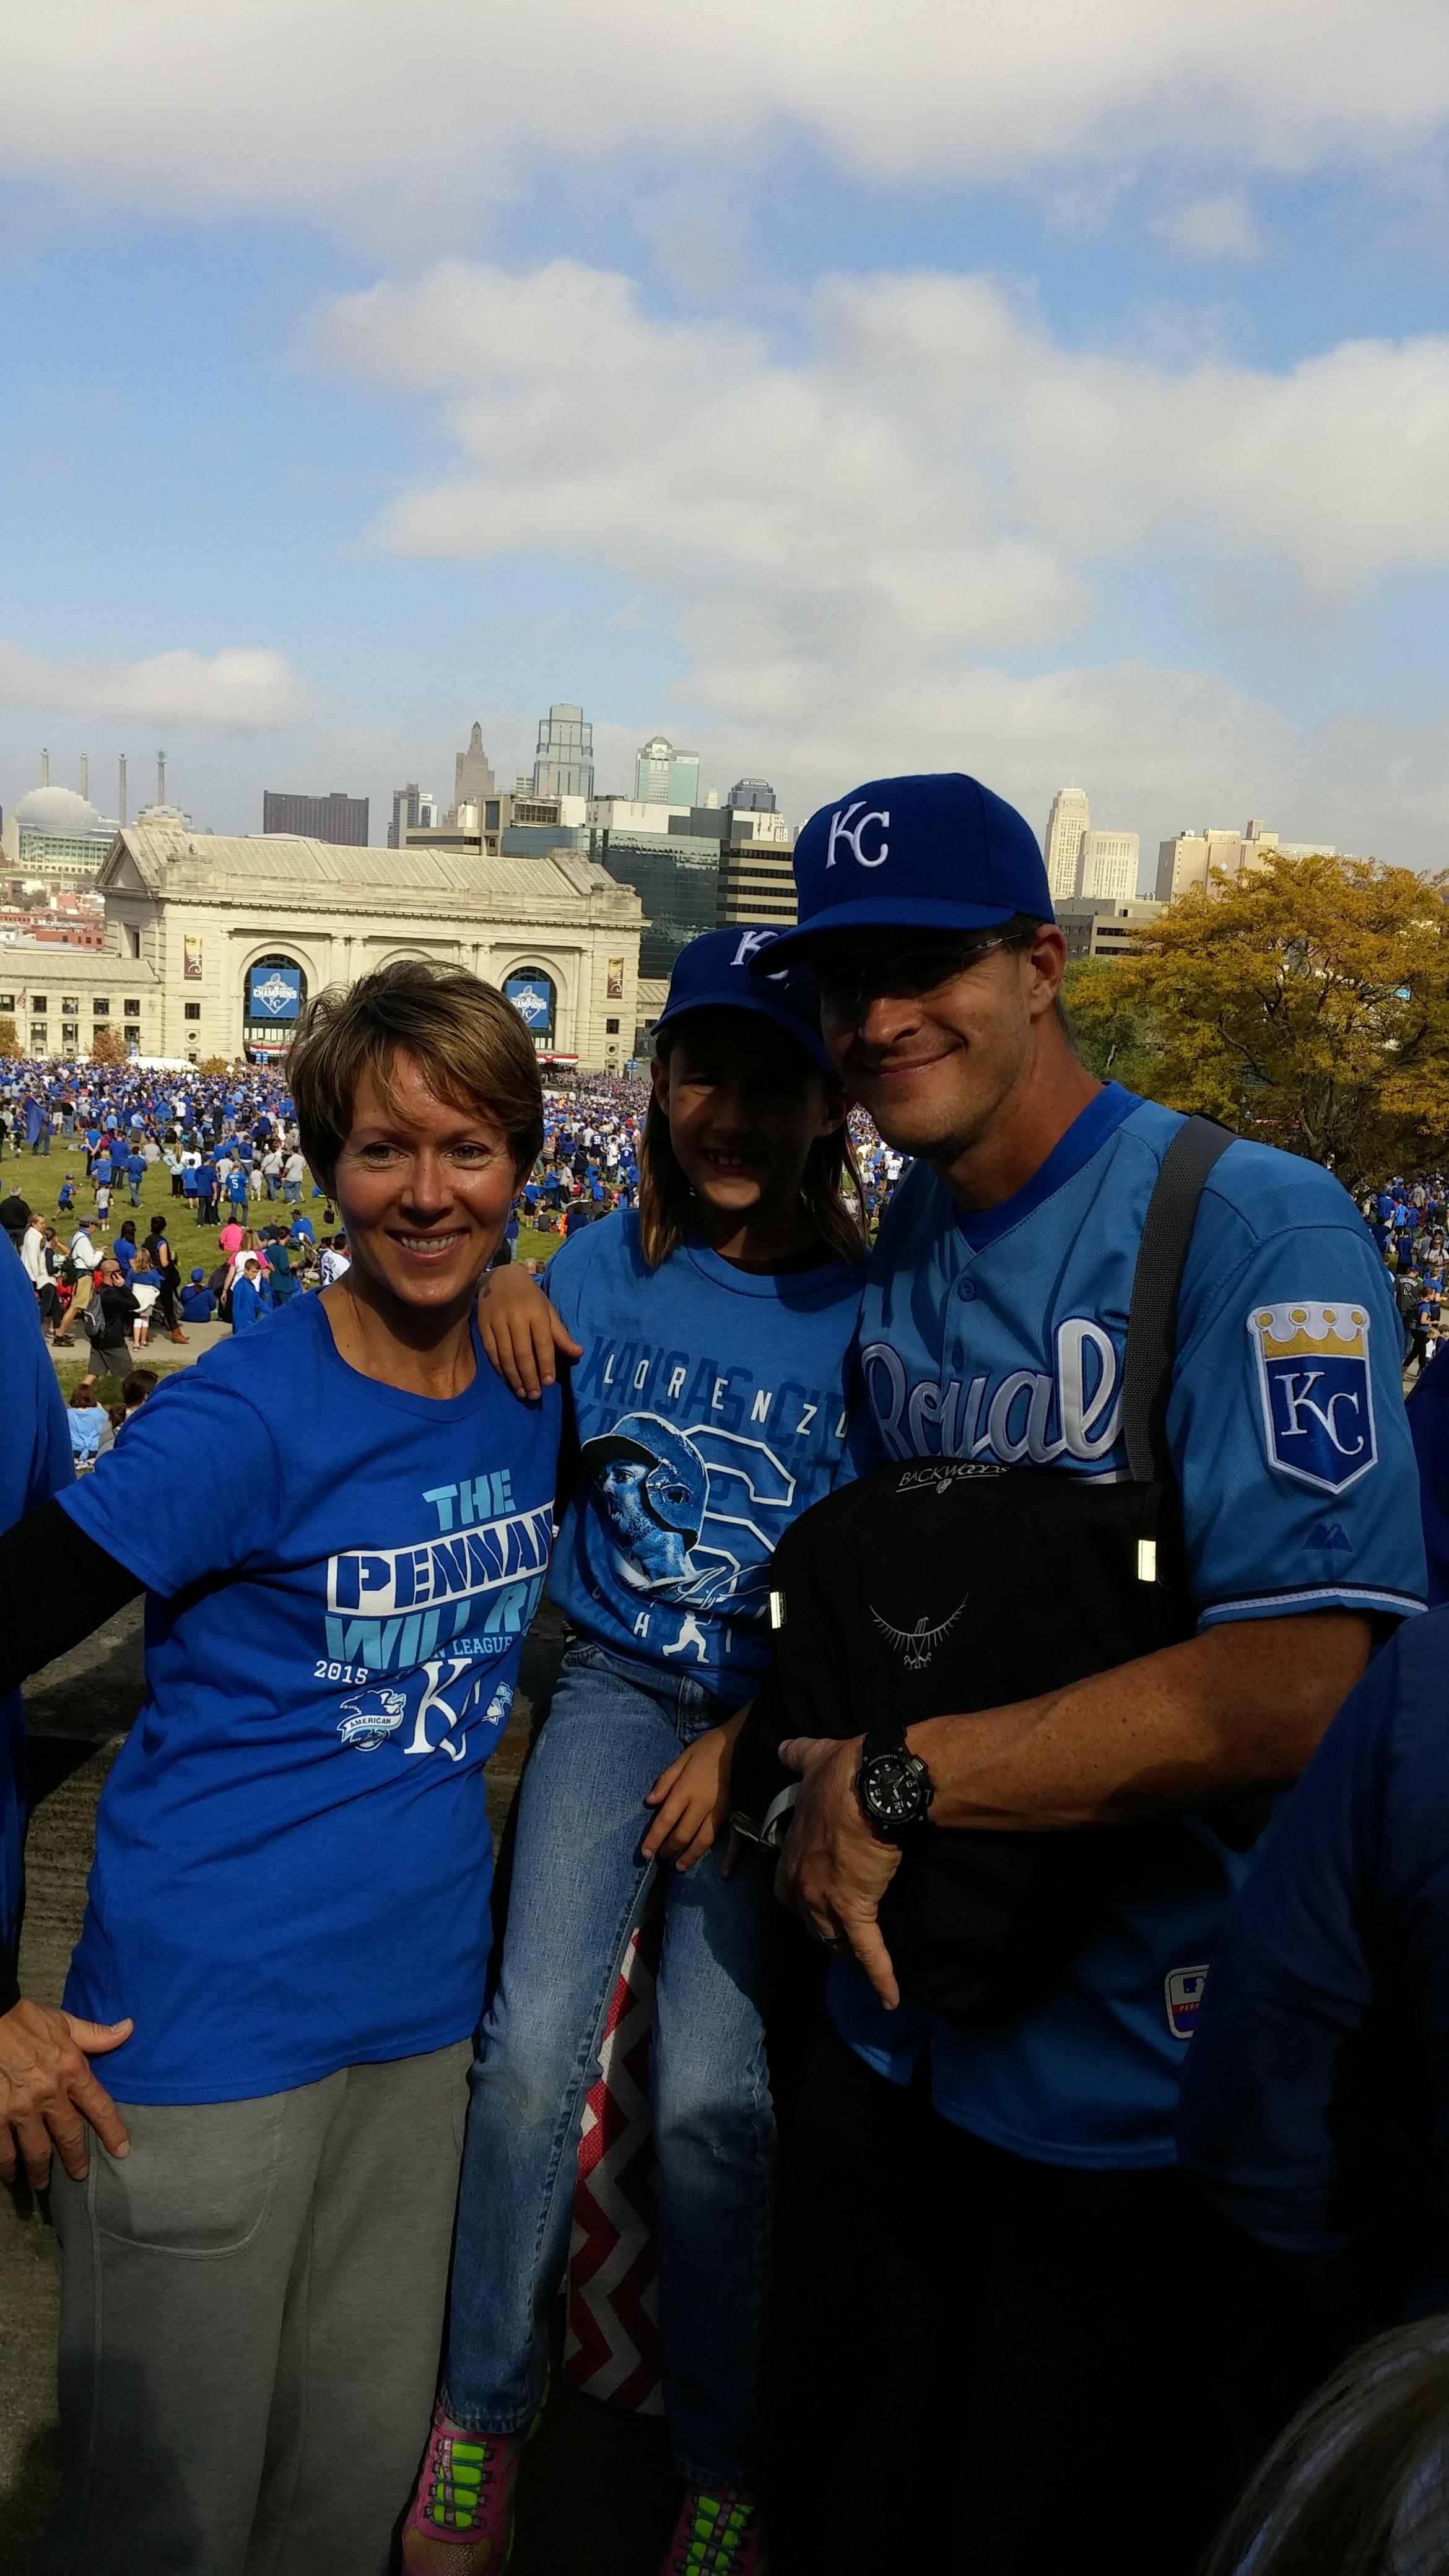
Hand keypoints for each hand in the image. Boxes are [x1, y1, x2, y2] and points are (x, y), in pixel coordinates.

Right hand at [0, 1999, 132, 2187]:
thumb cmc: (27, 2019)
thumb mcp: (65, 2022)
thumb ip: (96, 2034)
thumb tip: (130, 2028)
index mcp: (72, 2070)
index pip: (100, 2107)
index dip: (112, 2131)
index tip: (122, 2151)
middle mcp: (50, 2094)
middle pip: (68, 2136)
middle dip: (75, 2159)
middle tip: (79, 2175)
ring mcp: (20, 2108)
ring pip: (35, 2150)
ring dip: (38, 2170)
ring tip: (40, 2182)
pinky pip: (2, 2149)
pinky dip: (6, 2164)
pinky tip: (8, 2172)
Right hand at [477, 1269, 581, 1400]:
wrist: (499, 1277)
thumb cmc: (529, 1296)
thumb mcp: (547, 1310)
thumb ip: (560, 1334)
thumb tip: (578, 1353)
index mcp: (536, 1312)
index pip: (542, 1343)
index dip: (546, 1364)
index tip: (549, 1382)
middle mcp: (516, 1317)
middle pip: (522, 1353)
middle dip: (530, 1376)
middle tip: (535, 1396)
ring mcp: (497, 1322)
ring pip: (505, 1355)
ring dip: (514, 1377)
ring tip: (523, 1393)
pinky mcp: (483, 1326)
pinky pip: (491, 1352)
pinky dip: (500, 1368)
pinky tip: (508, 1379)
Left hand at [642, 1713, 747, 1874]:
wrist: (744, 1742)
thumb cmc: (710, 1747)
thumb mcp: (684, 1757)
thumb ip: (666, 1780)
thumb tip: (649, 1802)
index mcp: (685, 1790)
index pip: (665, 1820)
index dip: (653, 1839)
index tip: (645, 1854)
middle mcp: (701, 1805)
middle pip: (682, 1835)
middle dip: (669, 1849)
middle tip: (661, 1857)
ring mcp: (721, 1812)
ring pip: (703, 1841)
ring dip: (690, 1857)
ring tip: (680, 1866)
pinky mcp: (737, 1813)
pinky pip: (734, 1840)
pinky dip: (729, 1858)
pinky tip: (724, 1873)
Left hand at [775, 1737, 902, 2010]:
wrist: (869, 1786)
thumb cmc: (842, 1773)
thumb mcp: (812, 1758)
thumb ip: (796, 1755)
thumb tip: (784, 1745)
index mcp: (792, 1851)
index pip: (785, 1886)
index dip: (799, 1893)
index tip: (814, 1894)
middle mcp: (802, 1881)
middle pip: (807, 1917)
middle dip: (821, 1924)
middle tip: (839, 1928)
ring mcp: (827, 1899)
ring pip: (831, 1936)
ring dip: (844, 1948)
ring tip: (860, 1957)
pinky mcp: (856, 1909)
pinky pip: (868, 1951)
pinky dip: (880, 1977)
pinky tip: (891, 1999)